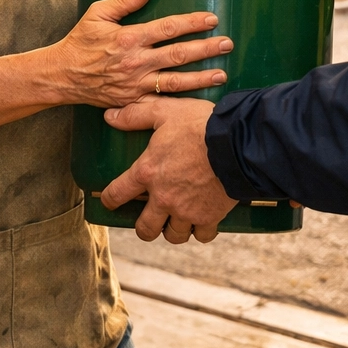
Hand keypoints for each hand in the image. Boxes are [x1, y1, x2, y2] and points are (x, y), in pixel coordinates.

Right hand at [45, 0, 230, 106]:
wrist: (62, 76)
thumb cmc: (80, 41)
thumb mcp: (97, 13)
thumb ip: (124, 1)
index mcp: (129, 37)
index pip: (168, 28)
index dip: (192, 23)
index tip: (211, 19)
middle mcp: (136, 61)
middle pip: (178, 54)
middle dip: (206, 49)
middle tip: (227, 44)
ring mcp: (135, 83)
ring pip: (175, 81)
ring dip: (201, 77)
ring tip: (222, 74)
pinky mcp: (133, 100)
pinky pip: (160, 100)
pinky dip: (180, 100)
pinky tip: (198, 99)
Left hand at [101, 98, 237, 242]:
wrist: (237, 142)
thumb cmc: (200, 124)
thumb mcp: (165, 112)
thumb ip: (136, 115)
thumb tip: (110, 117)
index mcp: (148, 172)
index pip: (117, 194)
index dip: (110, 200)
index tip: (110, 202)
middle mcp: (164, 197)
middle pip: (145, 228)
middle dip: (145, 227)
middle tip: (150, 218)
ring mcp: (187, 210)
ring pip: (173, 235)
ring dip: (173, 230)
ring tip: (177, 220)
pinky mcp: (210, 216)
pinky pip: (202, 235)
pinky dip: (201, 231)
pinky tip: (202, 221)